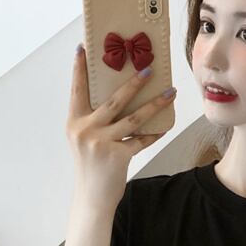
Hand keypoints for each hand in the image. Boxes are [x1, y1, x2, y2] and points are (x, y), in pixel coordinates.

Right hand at [66, 44, 174, 213]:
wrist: (92, 197)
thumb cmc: (90, 166)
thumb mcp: (84, 140)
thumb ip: (95, 120)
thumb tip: (119, 98)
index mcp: (74, 122)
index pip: (77, 89)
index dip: (79, 69)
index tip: (83, 48)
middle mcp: (85, 130)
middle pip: (114, 100)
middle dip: (134, 83)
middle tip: (149, 69)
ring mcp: (101, 143)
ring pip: (133, 118)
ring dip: (154, 104)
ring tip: (170, 93)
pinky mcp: (117, 156)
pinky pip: (141, 140)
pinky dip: (154, 133)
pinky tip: (164, 126)